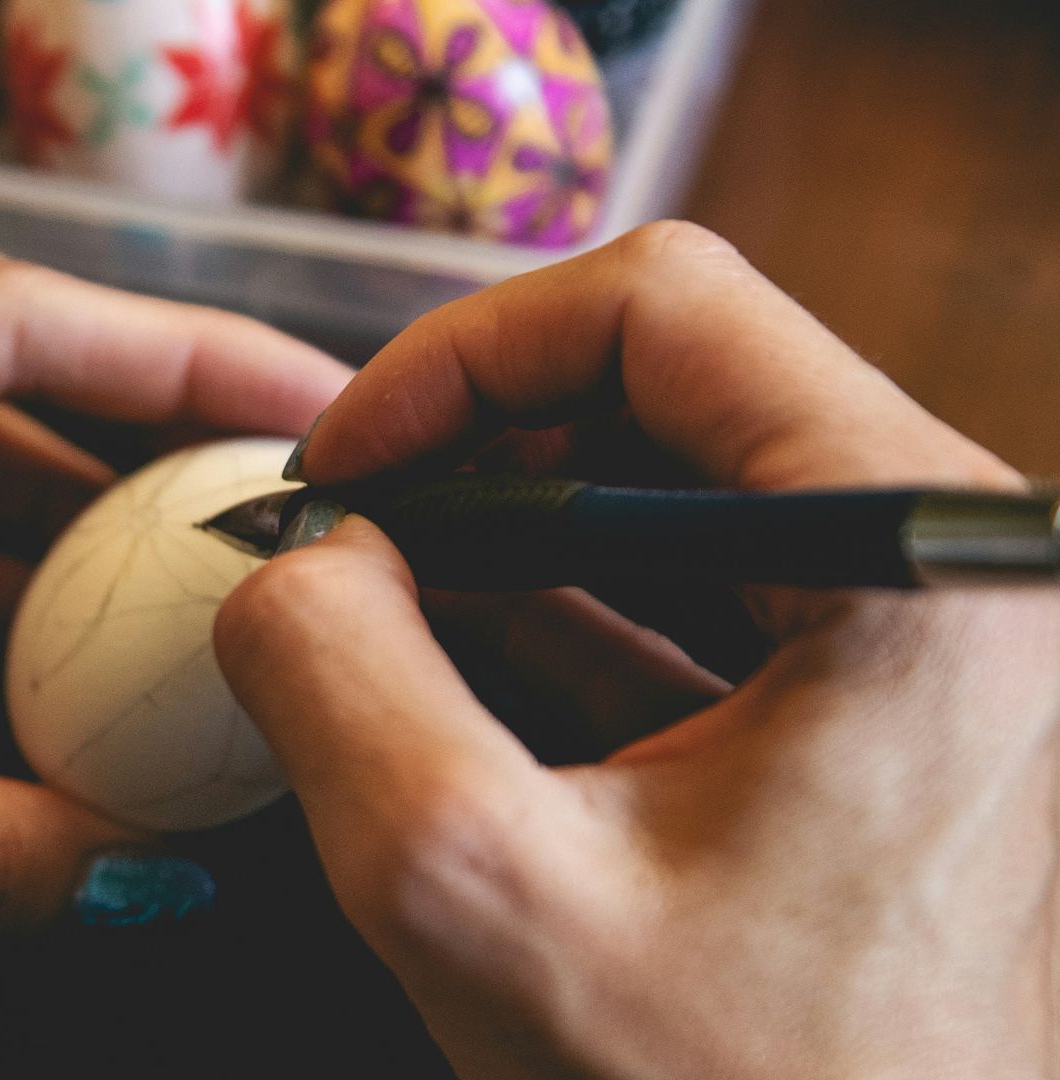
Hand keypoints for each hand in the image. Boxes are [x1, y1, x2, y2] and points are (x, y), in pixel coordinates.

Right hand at [216, 223, 1059, 1077]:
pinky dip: (548, 601)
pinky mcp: (866, 698)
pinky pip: (688, 583)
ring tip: (367, 605)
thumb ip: (335, 676)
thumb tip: (288, 555)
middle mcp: (946, 566)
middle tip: (333, 536)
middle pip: (666, 377)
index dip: (460, 356)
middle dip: (466, 446)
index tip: (341, 465)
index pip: (666, 306)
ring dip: (495, 528)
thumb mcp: (470, 889)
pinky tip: (437, 659)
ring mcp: (916, 631)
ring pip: (666, 476)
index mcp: (915, 564)